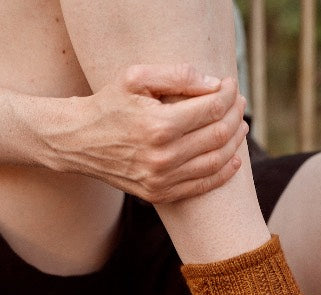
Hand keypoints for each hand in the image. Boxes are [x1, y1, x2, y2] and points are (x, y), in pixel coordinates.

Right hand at [48, 63, 247, 202]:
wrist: (80, 141)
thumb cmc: (110, 104)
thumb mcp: (135, 78)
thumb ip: (176, 75)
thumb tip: (214, 85)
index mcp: (159, 125)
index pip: (211, 109)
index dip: (228, 95)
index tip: (231, 84)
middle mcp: (164, 157)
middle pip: (218, 135)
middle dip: (235, 116)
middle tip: (239, 103)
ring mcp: (163, 179)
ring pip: (216, 162)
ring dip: (235, 143)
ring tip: (240, 126)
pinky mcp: (161, 194)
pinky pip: (203, 186)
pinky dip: (224, 172)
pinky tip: (234, 158)